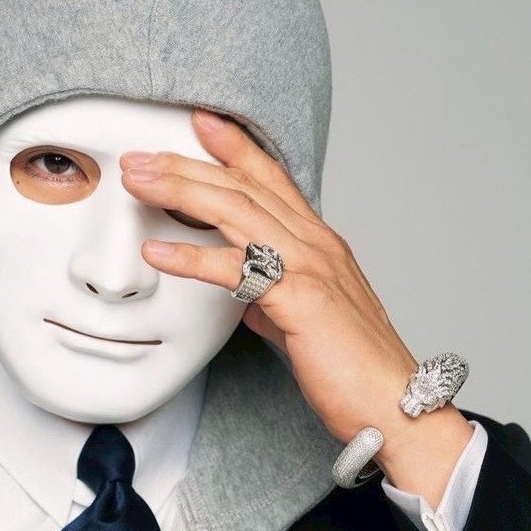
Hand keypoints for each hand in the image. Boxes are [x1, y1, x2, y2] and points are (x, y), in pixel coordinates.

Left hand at [120, 109, 473, 504]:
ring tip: (138, 180)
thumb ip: (273, 299)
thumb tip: (246, 296)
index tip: (203, 124)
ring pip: (237, 211)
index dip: (237, 149)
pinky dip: (191, 256)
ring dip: (181, 191)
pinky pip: (236, 268)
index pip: (273, 181)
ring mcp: (310, 267)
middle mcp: (316, 244)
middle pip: (244, 187)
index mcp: (319, 244)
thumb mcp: (305, 321)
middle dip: (188, 164)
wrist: (392, 405)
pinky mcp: (298, 299)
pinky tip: (157, 251)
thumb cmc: (353, 369)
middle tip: (141, 155)